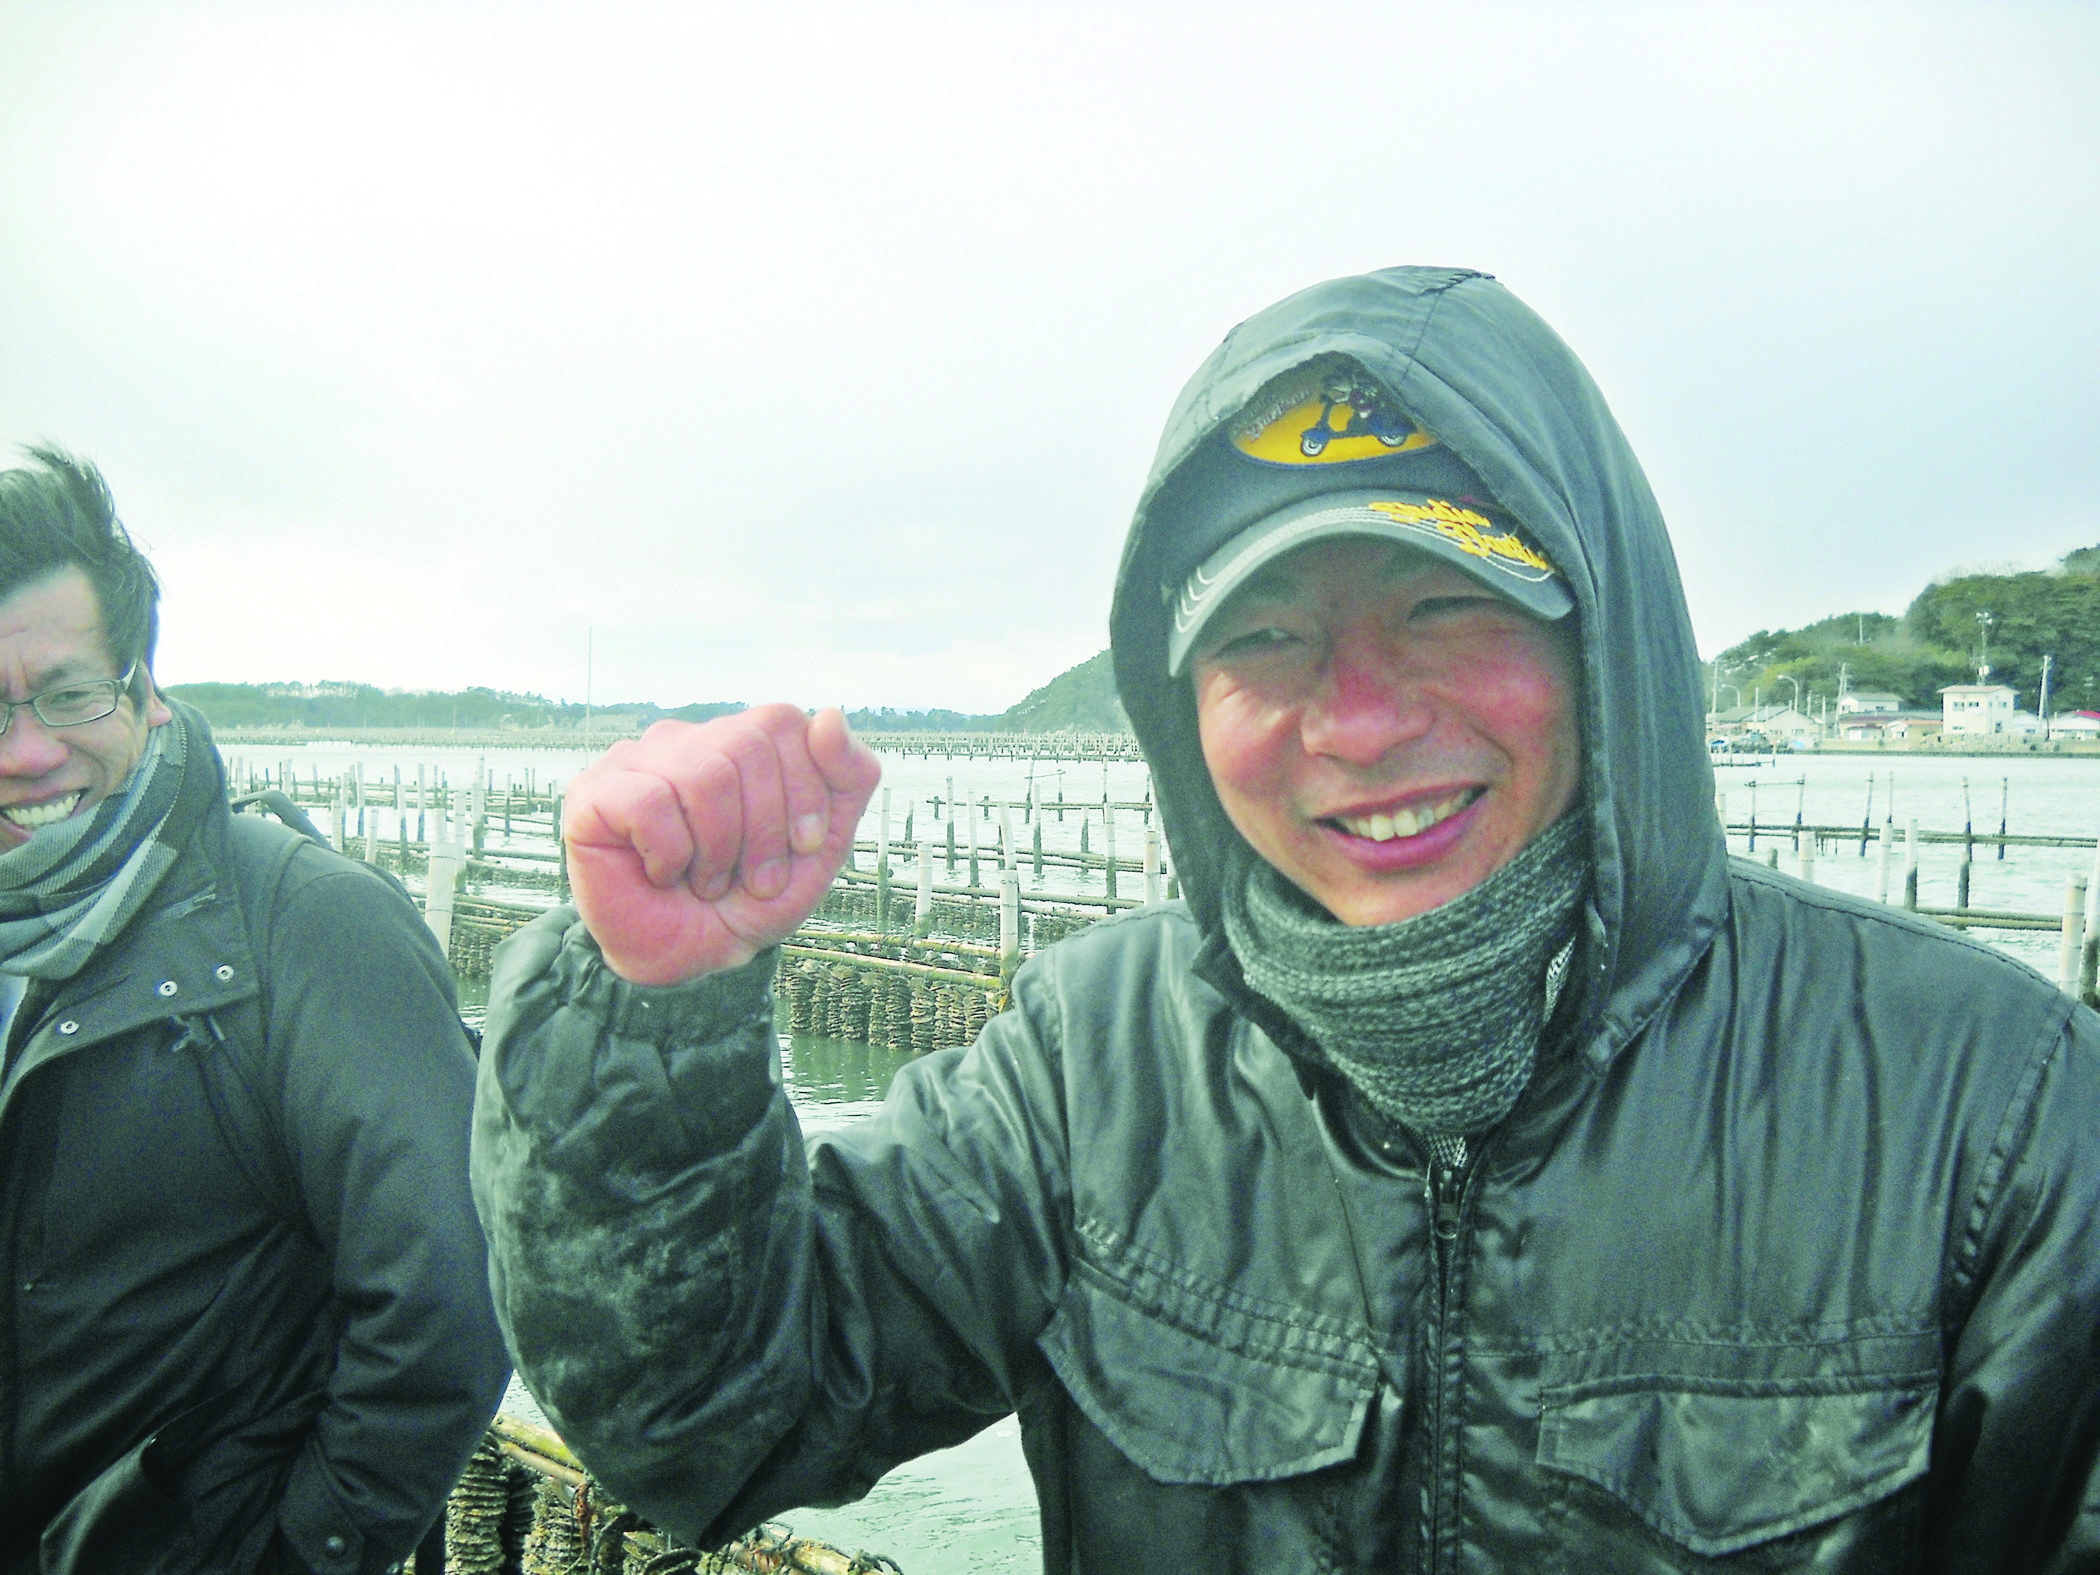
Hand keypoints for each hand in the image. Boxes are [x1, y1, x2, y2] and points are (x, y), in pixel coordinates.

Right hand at [561, 705, 880, 985]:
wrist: (693, 960)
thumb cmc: (750, 898)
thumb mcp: (821, 845)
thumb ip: (847, 778)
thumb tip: (828, 715)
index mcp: (737, 741)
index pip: (780, 721)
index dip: (803, 789)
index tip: (804, 846)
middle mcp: (685, 740)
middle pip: (745, 744)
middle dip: (766, 828)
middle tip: (757, 879)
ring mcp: (634, 762)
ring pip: (703, 775)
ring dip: (720, 849)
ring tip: (708, 882)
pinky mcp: (592, 795)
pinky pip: (649, 803)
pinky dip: (671, 855)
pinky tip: (662, 874)